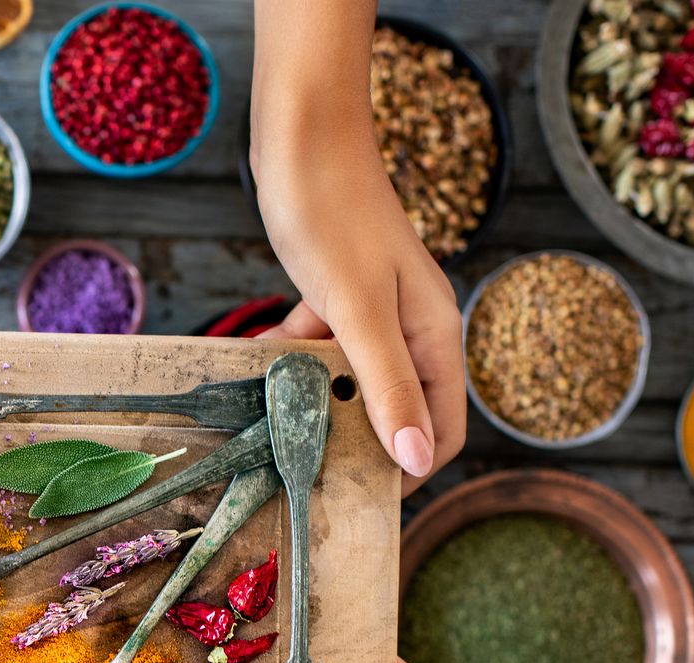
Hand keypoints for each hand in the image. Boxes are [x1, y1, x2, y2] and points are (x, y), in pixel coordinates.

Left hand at [252, 142, 465, 494]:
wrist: (303, 139)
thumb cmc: (334, 216)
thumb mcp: (359, 311)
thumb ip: (387, 385)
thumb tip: (416, 459)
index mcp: (436, 337)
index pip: (439, 432)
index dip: (402, 470)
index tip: (349, 492)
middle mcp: (413, 330)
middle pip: (392, 412)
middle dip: (348, 438)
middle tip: (295, 458)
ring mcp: (374, 313)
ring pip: (347, 382)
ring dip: (309, 397)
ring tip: (264, 408)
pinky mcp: (337, 297)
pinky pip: (318, 349)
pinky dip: (290, 359)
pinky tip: (254, 358)